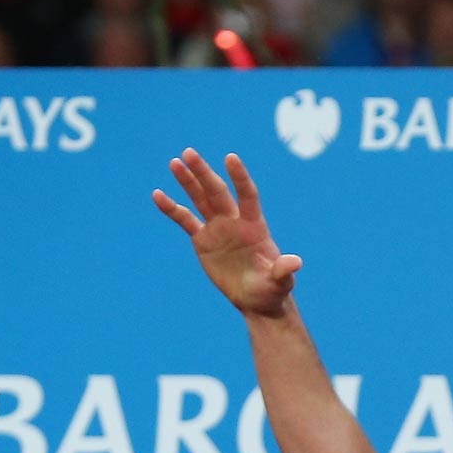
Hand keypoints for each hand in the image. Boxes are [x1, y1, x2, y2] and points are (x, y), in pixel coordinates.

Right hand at [152, 149, 301, 317]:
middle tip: (189, 153)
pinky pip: (185, 220)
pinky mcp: (202, 239)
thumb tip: (295, 262)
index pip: (247, 196)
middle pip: (218, 192)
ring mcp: (217, 228)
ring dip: (188, 181)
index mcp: (255, 226)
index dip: (240, 178)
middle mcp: (235, 222)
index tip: (231, 158)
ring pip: (200, 199)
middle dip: (204, 173)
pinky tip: (157, 195)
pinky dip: (172, 208)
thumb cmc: (272, 290)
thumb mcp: (280, 283)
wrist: (255, 299)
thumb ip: (283, 271)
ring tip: (175, 163)